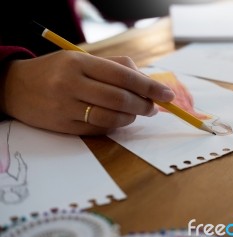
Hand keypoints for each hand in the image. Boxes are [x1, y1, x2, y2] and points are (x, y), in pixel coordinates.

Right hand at [0, 51, 174, 134]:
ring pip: (112, 117)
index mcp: (79, 62)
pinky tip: (118, 119)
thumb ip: (115, 67)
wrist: (15, 87)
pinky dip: (115, 125)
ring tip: (137, 113)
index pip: (124, 76)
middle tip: (153, 107)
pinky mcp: (64, 127)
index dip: (150, 87)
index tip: (166, 94)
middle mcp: (71, 84)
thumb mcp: (82, 59)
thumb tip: (147, 83)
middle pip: (121, 99)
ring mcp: (66, 107)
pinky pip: (99, 129)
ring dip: (132, 118)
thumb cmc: (57, 71)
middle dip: (144, 105)